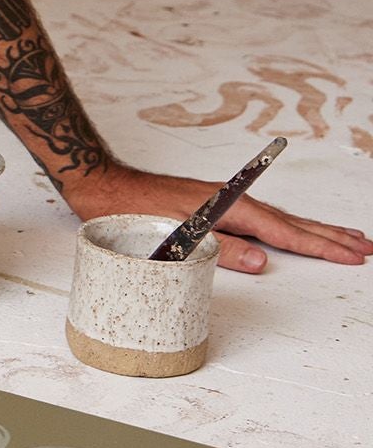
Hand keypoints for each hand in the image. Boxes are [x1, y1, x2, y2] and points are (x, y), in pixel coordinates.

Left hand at [59, 162, 372, 275]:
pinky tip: (291, 231)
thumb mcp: (174, 236)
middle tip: (366, 246)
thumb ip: (221, 250)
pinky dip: (285, 226)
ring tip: (345, 237)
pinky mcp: (213, 207)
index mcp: (229, 209)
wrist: (101, 186)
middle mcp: (232, 203)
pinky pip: (262, 219)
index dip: (321, 246)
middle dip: (330, 236)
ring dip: (313, 230)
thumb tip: (263, 261)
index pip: (286, 232)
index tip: (353, 254)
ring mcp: (224, 204)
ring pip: (280, 220)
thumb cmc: (130, 211)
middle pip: (292, 223)